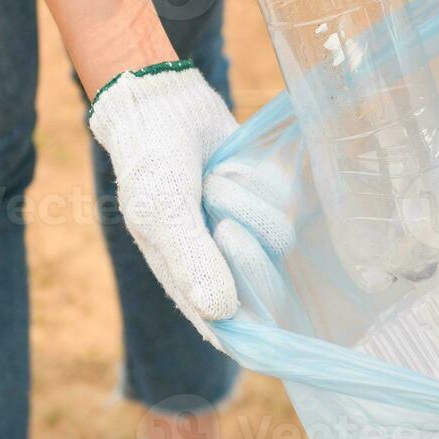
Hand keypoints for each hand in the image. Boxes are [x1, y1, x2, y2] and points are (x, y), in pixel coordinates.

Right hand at [88, 61, 290, 347]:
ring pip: (278, 238)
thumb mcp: (163, 211)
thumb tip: (223, 314)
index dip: (257, 333)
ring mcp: (249, 232)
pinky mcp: (268, 201)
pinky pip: (286, 204)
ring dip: (247, 203)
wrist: (167, 105)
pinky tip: (233, 168)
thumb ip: (192, 260)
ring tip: (215, 182)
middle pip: (267, 288)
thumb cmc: (152, 163)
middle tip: (222, 224)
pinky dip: (260, 183)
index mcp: (188, 283)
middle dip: (247, 252)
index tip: (272, 327)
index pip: (234, 332)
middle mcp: (224, 265)